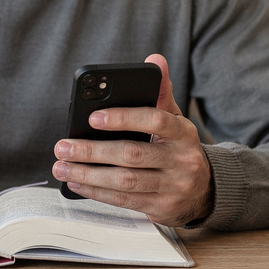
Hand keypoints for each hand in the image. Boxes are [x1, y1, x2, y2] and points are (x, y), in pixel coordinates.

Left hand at [52, 53, 213, 226]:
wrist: (206, 191)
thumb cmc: (179, 148)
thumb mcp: (176, 120)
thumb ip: (161, 92)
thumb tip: (154, 60)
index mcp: (183, 132)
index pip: (155, 120)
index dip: (124, 118)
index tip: (93, 118)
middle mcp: (180, 160)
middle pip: (132, 154)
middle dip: (92, 151)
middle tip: (63, 146)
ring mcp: (172, 186)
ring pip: (125, 181)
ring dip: (88, 174)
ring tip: (62, 166)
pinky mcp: (161, 208)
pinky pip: (124, 200)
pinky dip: (97, 191)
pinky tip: (77, 183)